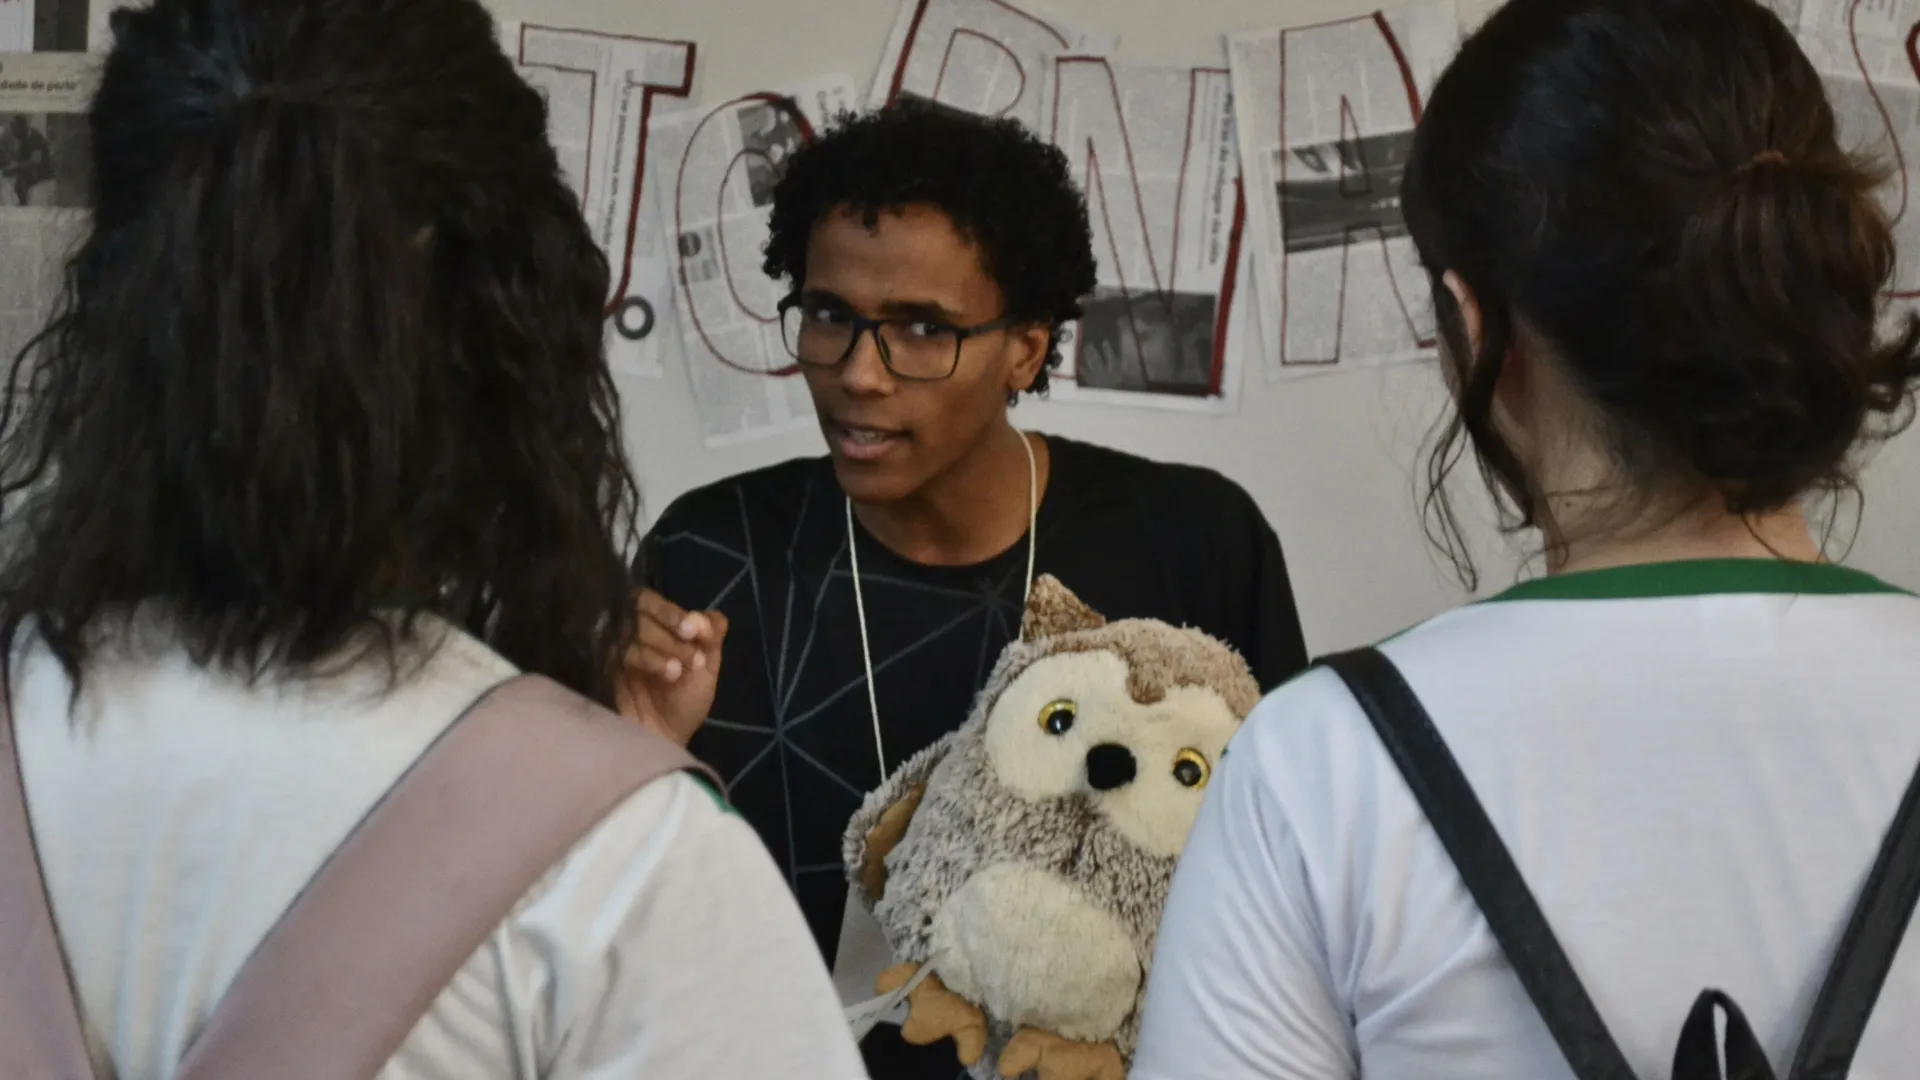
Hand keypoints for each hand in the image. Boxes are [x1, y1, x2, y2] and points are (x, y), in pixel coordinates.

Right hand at [616, 589, 727, 746]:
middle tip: (693, 658)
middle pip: (639, 612)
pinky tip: (667, 674)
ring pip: (630, 631)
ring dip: (662, 647)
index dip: (671, 612)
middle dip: (671, 634)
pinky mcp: (601, 669)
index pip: (651, 601)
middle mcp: (629, 633)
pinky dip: (647, 659)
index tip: (692, 630)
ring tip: (679, 672)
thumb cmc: (683, 704)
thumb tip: (702, 616)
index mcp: (654, 627)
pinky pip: (618, 653)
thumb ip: (710, 637)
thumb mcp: (707, 669)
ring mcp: (613, 650)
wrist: (664, 741)